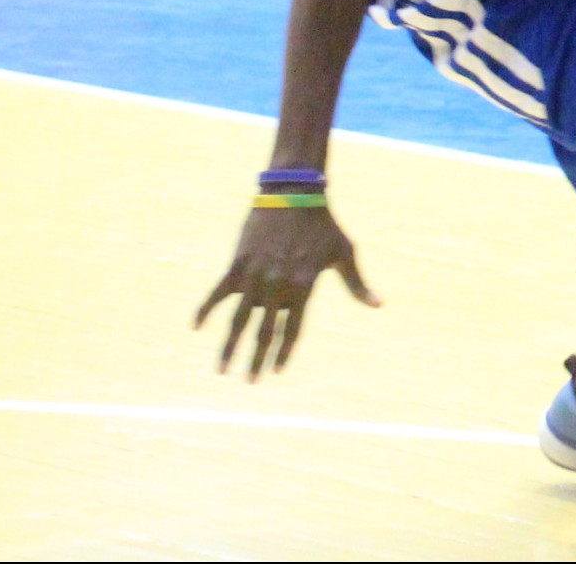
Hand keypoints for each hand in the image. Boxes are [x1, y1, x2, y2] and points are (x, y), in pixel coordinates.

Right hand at [196, 203, 378, 378]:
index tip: (275, 371)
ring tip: (221, 370)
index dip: (283, 352)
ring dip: (229, 346)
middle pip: (264, 331)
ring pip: (238, 320)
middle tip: (248, 381)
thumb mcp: (345, 253)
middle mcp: (278, 285)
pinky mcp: (237, 265)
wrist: (295, 193)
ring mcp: (255, 276)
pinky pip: (217, 293)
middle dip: (255, 359)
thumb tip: (379, 304)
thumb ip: (357, 284)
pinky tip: (196, 328)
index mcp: (304, 286)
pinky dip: (206, 310)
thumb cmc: (323, 225)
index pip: (292, 329)